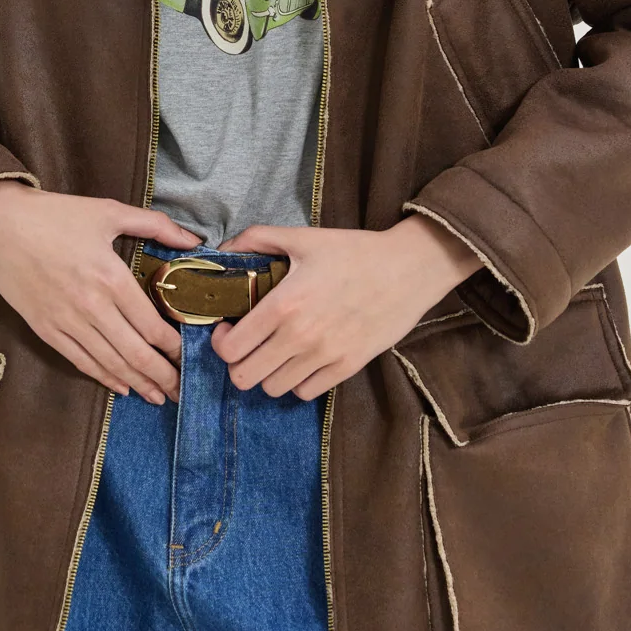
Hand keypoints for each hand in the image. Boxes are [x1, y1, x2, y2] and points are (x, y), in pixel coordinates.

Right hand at [0, 180, 201, 403]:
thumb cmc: (54, 215)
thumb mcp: (108, 211)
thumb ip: (155, 226)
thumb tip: (194, 241)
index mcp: (110, 277)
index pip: (151, 325)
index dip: (174, 348)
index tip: (190, 358)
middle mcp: (91, 306)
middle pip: (136, 353)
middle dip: (163, 376)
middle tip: (183, 391)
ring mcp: (66, 322)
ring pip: (110, 363)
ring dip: (138, 383)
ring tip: (159, 397)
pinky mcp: (45, 329)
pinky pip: (80, 361)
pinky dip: (104, 377)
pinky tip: (122, 387)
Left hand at [211, 215, 481, 400]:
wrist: (409, 268)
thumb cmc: (355, 251)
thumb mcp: (303, 237)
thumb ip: (257, 239)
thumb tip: (224, 248)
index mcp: (283, 305)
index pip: (230, 349)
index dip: (221, 342)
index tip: (228, 329)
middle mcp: (299, 337)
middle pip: (245, 377)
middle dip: (239, 362)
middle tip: (248, 345)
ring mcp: (325, 356)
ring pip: (273, 389)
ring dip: (268, 373)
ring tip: (275, 352)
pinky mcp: (348, 367)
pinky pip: (306, 392)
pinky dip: (297, 381)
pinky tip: (302, 360)